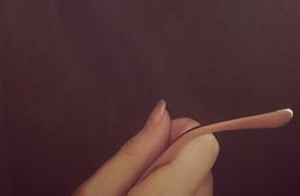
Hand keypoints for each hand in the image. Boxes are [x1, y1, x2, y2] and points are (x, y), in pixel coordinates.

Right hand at [73, 102, 218, 195]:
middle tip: (145, 169)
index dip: (185, 134)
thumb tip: (162, 112)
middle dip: (179, 162)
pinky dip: (184, 194)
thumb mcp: (94, 194)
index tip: (166, 130)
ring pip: (204, 190)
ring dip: (183, 182)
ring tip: (147, 189)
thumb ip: (131, 154)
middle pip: (205, 171)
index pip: (203, 150)